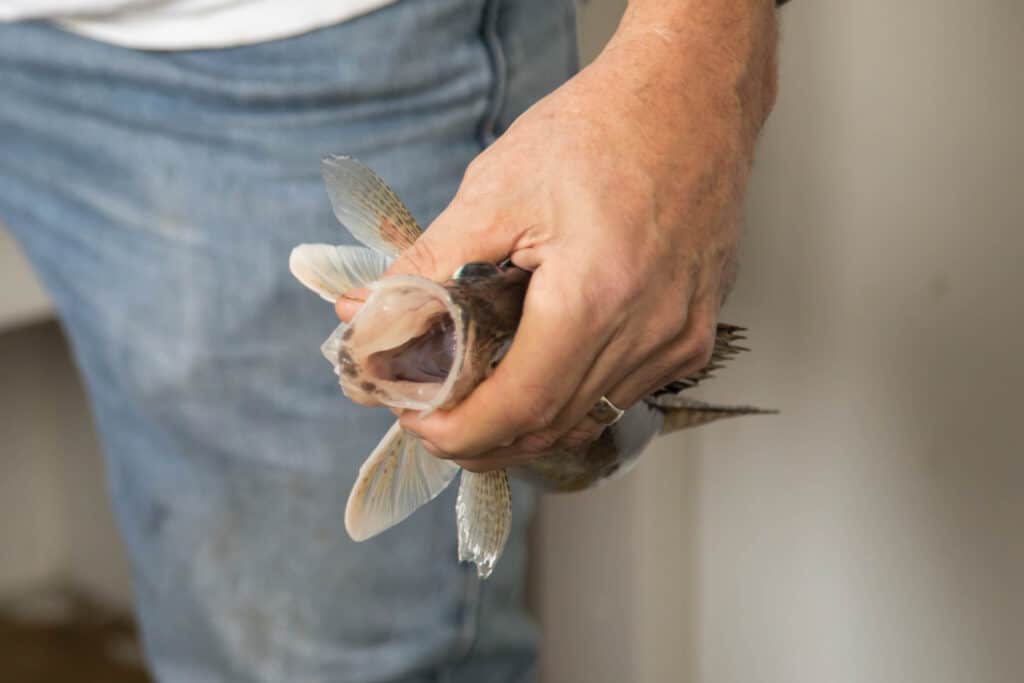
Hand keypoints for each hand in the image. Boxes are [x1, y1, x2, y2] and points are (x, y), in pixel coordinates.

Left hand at [338, 1, 778, 470]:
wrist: (690, 96)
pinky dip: (571, 398)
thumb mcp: (496, 188)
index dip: (459, 431)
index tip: (415, 421)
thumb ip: (430, 263)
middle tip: (431, 415)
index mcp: (597, 295)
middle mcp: (651, 331)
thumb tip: (371, 314)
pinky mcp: (693, 332)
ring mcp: (680, 337)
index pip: (520, 406)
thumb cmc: (601, 129)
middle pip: (552, 426)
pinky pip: (623, 393)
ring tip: (475, 397)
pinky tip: (537, 373)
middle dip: (482, 437)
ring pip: (589, 418)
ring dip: (526, 424)